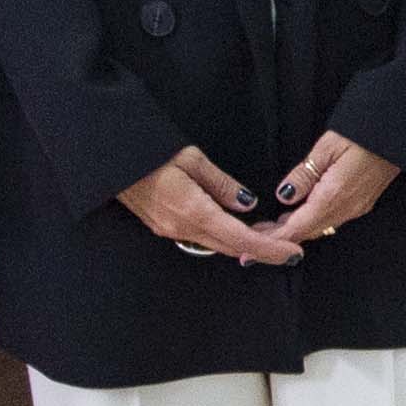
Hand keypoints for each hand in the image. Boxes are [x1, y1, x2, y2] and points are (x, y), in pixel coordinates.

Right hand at [120, 146, 300, 267]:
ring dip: (243, 244)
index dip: (270, 248)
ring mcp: (171, 230)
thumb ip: (222, 185)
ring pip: (216, 245)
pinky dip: (224, 238)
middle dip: (262, 250)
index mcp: (193, 211)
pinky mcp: (164, 227)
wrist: (111, 161)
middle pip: (231, 248)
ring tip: (268, 235)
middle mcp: (182, 228)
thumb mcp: (192, 159)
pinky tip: (236, 228)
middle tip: (288, 245)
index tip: (294, 252)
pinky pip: (201, 239)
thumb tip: (248, 205)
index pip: (240, 239)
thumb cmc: (150, 152)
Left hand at [267, 131, 400, 244]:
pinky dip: (311, 221)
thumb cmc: (364, 133)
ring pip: (320, 228)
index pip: (297, 228)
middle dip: (280, 237)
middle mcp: (347, 208)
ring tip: (272, 225)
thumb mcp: (326, 147)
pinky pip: (332, 220)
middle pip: (307, 233)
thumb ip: (303, 175)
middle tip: (256, 233)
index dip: (273, 240)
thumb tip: (284, 196)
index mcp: (334, 196)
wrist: (401, 132)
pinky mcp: (363, 203)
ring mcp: (357, 208)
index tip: (252, 247)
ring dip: (296, 229)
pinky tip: (299, 213)